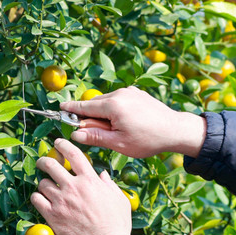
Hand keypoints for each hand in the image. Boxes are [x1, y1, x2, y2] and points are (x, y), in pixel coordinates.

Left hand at [30, 138, 131, 234]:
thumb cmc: (117, 224)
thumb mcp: (119, 199)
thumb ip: (109, 184)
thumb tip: (102, 175)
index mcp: (90, 180)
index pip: (73, 154)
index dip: (63, 145)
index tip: (58, 143)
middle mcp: (74, 187)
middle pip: (51, 164)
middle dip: (44, 161)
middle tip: (43, 163)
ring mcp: (61, 201)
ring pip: (42, 183)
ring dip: (43, 184)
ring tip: (46, 189)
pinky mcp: (52, 215)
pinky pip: (36, 199)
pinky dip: (36, 198)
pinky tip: (41, 200)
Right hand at [60, 87, 206, 158]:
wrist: (176, 130)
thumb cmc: (148, 140)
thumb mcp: (119, 143)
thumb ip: (95, 137)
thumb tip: (75, 134)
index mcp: (113, 105)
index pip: (85, 106)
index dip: (71, 109)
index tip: (60, 108)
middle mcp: (120, 93)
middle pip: (95, 104)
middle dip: (91, 117)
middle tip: (96, 134)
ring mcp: (130, 91)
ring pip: (107, 102)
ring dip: (105, 114)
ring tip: (117, 131)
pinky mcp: (137, 93)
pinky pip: (119, 100)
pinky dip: (115, 110)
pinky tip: (126, 123)